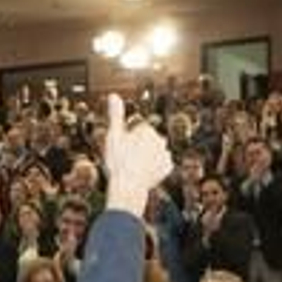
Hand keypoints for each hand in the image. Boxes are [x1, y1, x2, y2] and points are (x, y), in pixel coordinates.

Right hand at [103, 94, 172, 216]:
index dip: (128, 142)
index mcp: (147, 130)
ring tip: (135, 168)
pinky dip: (155, 169)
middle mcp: (160, 139)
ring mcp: (165, 154)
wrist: (129, 186)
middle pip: (147, 142)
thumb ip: (115, 115)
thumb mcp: (113, 136)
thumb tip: (113, 94)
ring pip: (154, 153)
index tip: (122, 152)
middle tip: (127, 161)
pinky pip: (161, 165)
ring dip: (148, 158)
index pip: (137, 133)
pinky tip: (145, 173)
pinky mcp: (168, 167)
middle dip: (140, 148)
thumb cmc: (118, 161)